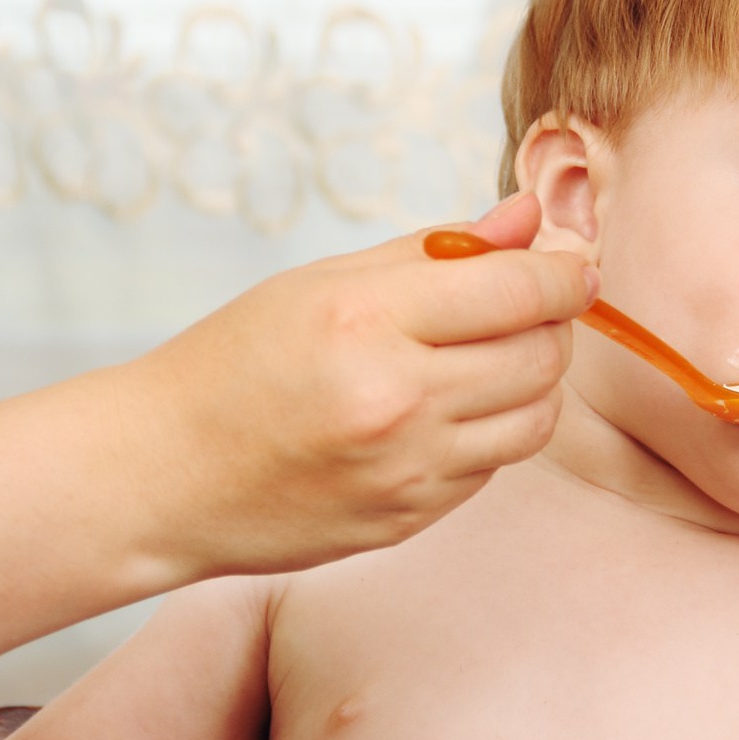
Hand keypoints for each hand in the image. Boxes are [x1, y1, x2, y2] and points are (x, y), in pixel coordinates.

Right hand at [117, 191, 596, 578]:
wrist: (161, 476)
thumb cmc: (233, 364)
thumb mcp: (322, 282)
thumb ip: (435, 251)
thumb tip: (528, 219)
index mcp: (368, 321)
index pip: (520, 292)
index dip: (567, 272)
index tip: (577, 264)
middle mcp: (396, 400)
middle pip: (543, 356)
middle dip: (552, 323)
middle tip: (523, 306)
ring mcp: (406, 470)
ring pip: (535, 418)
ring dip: (532, 381)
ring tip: (486, 358)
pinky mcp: (408, 519)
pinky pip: (492, 467)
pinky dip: (490, 431)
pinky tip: (443, 412)